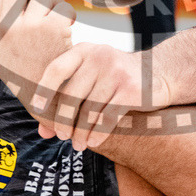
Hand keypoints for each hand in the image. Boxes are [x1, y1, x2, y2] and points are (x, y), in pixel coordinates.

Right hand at [0, 0, 75, 113]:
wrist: (48, 99)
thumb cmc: (24, 77)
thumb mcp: (0, 58)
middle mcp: (7, 28)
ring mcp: (30, 27)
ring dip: (53, 4)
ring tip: (56, 21)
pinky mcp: (53, 28)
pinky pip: (62, 7)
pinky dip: (68, 15)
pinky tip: (68, 28)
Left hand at [33, 44, 169, 151]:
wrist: (158, 73)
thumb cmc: (116, 79)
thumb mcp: (92, 79)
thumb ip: (67, 99)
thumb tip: (43, 131)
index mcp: (85, 50)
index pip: (56, 68)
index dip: (43, 90)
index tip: (37, 109)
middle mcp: (99, 57)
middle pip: (71, 95)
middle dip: (63, 120)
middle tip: (62, 135)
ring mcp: (116, 72)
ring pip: (89, 110)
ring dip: (80, 132)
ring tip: (77, 144)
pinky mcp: (131, 90)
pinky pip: (107, 118)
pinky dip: (97, 133)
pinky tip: (92, 141)